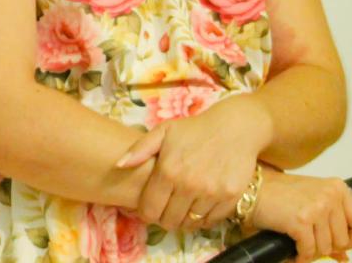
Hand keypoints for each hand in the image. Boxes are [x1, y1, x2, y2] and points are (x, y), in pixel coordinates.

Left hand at [116, 94, 271, 230]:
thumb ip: (139, 150)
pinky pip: (210, 221)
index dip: (146, 213)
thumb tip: (118, 165)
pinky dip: (202, 220)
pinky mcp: (230, 198)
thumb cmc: (194, 129)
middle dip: (163, 219)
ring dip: (183, 220)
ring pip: (190, 223)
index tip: (149, 209)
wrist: (233, 128)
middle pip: (169, 221)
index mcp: (168, 170)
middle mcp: (189, 185)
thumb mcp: (163, 132)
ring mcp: (211, 193)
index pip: (150, 209)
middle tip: (165, 210)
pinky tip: (198, 208)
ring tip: (181, 209)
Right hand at [251, 169, 351, 260]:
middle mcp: (331, 195)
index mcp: (338, 187)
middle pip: (343, 240)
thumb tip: (343, 257)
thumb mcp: (310, 202)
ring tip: (299, 245)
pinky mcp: (301, 221)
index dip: (350, 240)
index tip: (337, 244)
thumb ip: (330, 224)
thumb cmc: (278, 194)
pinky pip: (309, 251)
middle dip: (327, 248)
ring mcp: (317, 207)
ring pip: (326, 248)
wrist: (249, 190)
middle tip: (310, 244)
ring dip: (312, 252)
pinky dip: (300, 256)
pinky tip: (293, 251)